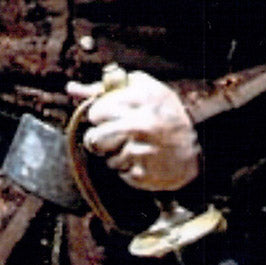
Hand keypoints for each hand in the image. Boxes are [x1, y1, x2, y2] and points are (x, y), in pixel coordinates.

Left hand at [66, 70, 199, 192]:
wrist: (195, 150)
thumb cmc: (163, 115)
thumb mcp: (140, 91)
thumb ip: (102, 90)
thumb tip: (70, 89)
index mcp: (142, 98)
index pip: (97, 110)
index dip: (101, 114)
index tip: (112, 115)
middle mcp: (142, 125)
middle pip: (95, 137)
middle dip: (102, 136)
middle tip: (119, 133)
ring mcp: (142, 152)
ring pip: (104, 157)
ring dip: (113, 153)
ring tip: (133, 146)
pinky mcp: (142, 175)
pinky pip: (117, 172)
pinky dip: (125, 168)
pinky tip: (141, 159)